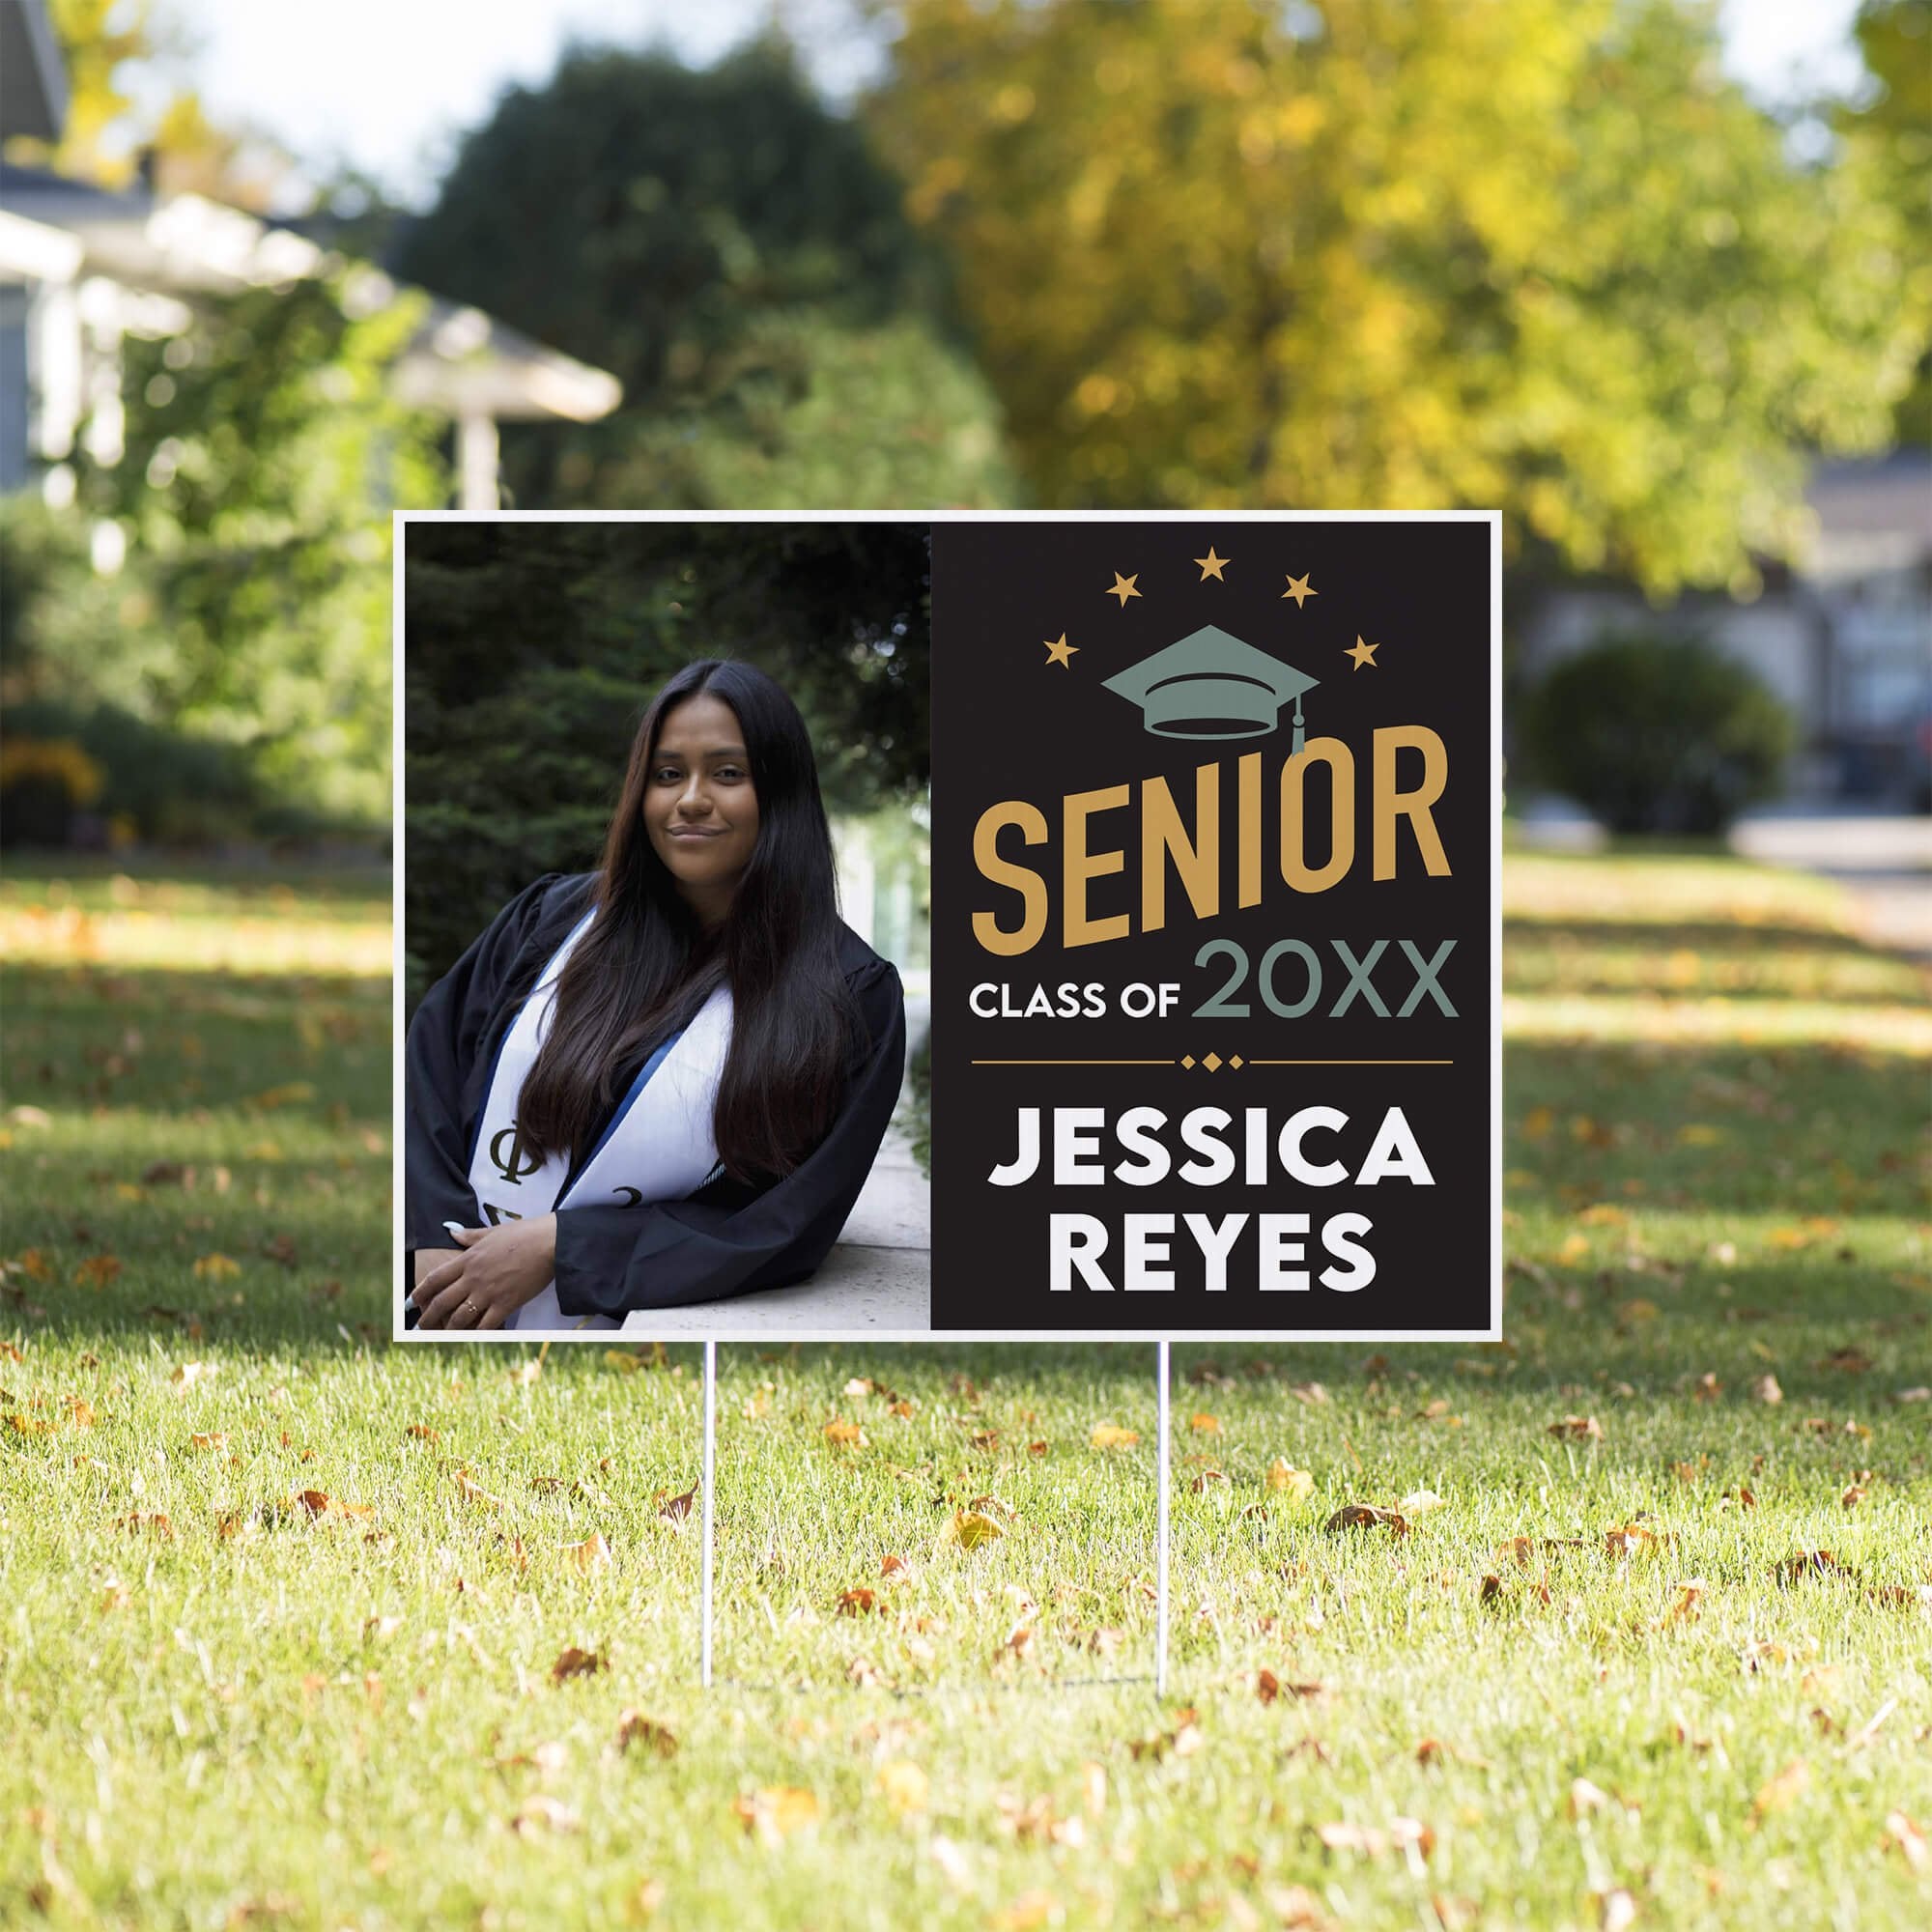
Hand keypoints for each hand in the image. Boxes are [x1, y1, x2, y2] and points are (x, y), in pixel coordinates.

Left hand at [414, 1216, 557, 1330]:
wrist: (549, 1243)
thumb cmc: (523, 1234)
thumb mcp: (492, 1231)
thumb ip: (469, 1235)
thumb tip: (452, 1231)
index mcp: (468, 1259)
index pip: (435, 1278)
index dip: (420, 1291)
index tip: (411, 1301)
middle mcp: (473, 1277)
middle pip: (442, 1302)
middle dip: (427, 1317)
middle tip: (420, 1327)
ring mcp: (489, 1292)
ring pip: (459, 1317)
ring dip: (448, 1329)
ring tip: (441, 1336)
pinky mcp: (506, 1303)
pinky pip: (486, 1325)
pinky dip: (476, 1334)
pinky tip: (471, 1339)